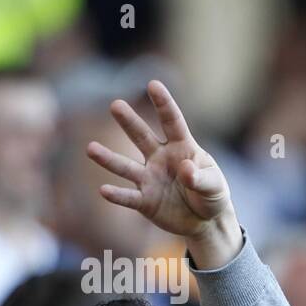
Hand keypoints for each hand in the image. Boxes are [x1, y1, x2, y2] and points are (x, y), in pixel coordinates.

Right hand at [87, 80, 240, 267]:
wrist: (205, 221)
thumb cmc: (211, 195)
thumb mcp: (214, 186)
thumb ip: (201, 178)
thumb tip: (185, 169)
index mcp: (182, 148)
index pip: (172, 122)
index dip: (163, 104)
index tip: (153, 84)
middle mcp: (160, 158)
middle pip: (142, 137)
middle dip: (129, 122)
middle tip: (115, 104)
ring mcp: (150, 179)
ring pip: (126, 167)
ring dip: (109, 159)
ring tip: (91, 149)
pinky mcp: (145, 201)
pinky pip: (129, 197)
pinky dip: (117, 195)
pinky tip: (104, 190)